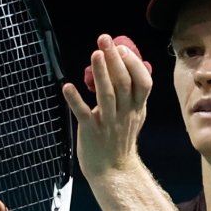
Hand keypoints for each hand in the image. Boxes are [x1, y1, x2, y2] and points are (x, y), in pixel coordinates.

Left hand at [62, 33, 153, 178]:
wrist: (113, 171)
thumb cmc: (120, 138)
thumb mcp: (135, 114)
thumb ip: (135, 92)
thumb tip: (137, 63)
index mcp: (137, 108)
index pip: (144, 83)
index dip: (134, 64)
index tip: (122, 48)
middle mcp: (125, 114)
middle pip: (124, 84)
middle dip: (116, 60)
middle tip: (105, 39)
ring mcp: (109, 123)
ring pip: (107, 96)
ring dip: (101, 74)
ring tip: (95, 53)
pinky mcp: (91, 132)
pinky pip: (84, 114)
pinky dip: (75, 100)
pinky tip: (67, 87)